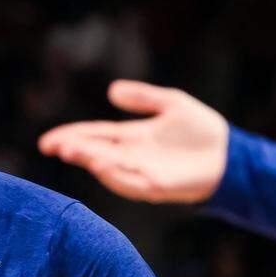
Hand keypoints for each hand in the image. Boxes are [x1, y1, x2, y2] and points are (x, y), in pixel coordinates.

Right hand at [38, 80, 228, 203]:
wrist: (228, 155)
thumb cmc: (201, 130)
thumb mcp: (171, 103)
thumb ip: (143, 97)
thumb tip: (112, 91)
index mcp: (130, 138)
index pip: (93, 136)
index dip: (71, 136)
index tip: (47, 140)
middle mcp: (130, 157)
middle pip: (95, 153)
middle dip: (74, 149)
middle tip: (54, 146)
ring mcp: (142, 172)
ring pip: (109, 168)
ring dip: (90, 161)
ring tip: (73, 152)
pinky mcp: (157, 185)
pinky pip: (131, 181)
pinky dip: (115, 174)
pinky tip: (102, 164)